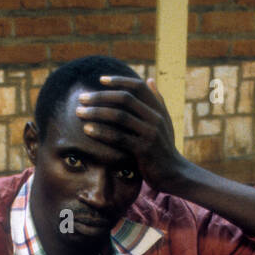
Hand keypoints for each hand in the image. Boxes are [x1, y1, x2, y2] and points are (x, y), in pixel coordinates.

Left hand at [74, 75, 184, 192]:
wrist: (174, 174)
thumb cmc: (165, 148)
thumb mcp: (165, 122)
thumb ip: (157, 100)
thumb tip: (149, 79)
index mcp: (158, 109)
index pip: (138, 87)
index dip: (119, 81)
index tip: (101, 80)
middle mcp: (155, 118)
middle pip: (125, 99)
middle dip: (100, 96)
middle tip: (81, 98)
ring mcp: (150, 134)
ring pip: (119, 116)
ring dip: (96, 113)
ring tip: (79, 113)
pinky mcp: (143, 150)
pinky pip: (118, 138)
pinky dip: (101, 133)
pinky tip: (87, 130)